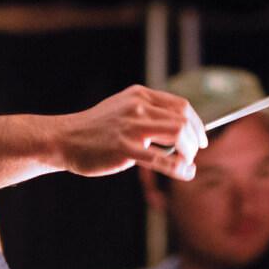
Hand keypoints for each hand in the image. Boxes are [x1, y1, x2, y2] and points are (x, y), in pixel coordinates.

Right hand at [54, 85, 207, 180]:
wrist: (66, 138)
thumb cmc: (97, 128)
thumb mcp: (122, 108)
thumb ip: (147, 112)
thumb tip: (178, 128)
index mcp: (139, 95)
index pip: (180, 105)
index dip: (196, 123)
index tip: (201, 138)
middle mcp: (137, 106)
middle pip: (182, 119)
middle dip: (195, 139)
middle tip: (194, 154)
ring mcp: (131, 126)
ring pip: (177, 133)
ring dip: (189, 151)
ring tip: (188, 163)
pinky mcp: (124, 147)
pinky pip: (160, 158)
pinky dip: (179, 167)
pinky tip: (185, 173)